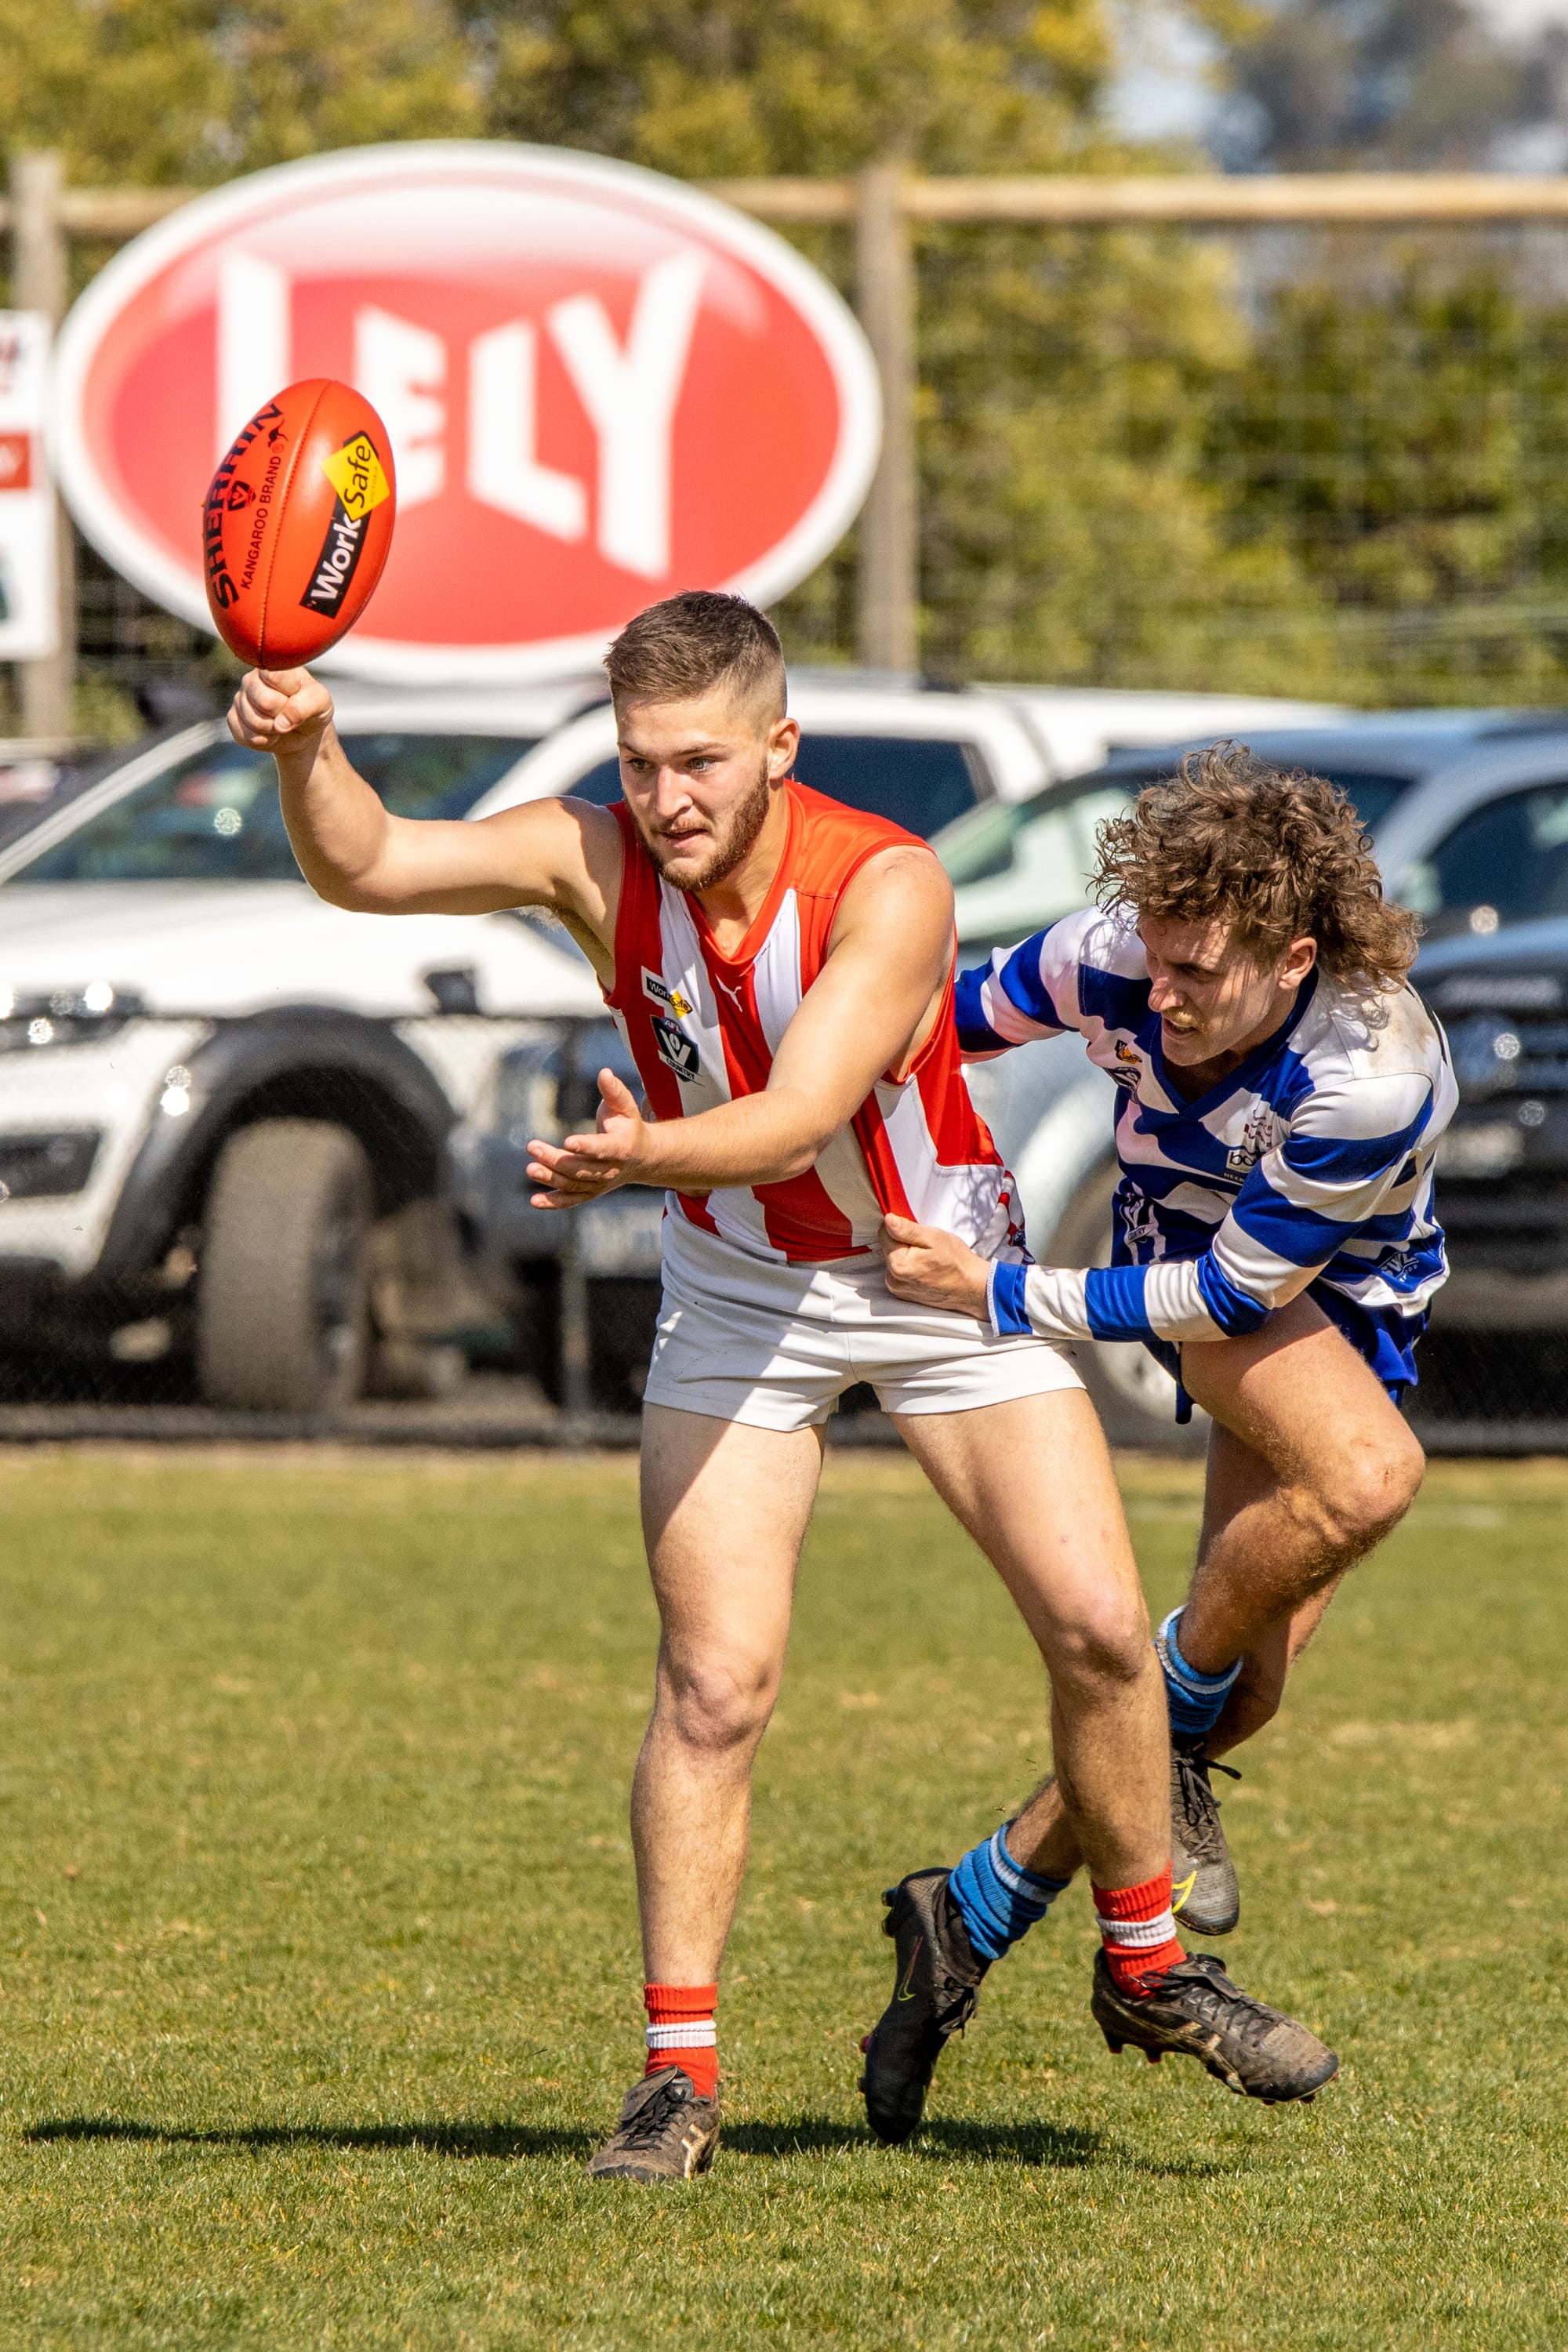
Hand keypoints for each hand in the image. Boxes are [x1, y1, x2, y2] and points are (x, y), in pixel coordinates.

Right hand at [227, 667, 333, 756]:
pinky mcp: (233, 719)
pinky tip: (271, 733)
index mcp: (273, 666)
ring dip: (274, 730)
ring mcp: (240, 698)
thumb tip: (280, 723)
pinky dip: (263, 741)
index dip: (289, 693)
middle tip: (290, 713)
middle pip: (265, 702)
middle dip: (283, 715)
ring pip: (254, 721)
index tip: (297, 693)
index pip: (274, 676)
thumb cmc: (313, 708)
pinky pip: (244, 736)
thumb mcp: (321, 702)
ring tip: (282, 724)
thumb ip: (305, 706)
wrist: (304, 731)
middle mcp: (252, 679)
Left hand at [526, 1068, 651, 1208]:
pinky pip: (571, 1200)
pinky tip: (534, 1201)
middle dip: (556, 1160)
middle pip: (582, 1168)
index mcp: (622, 1148)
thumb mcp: (626, 1107)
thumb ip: (614, 1091)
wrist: (642, 1158)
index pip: (602, 1149)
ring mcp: (600, 1184)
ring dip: (550, 1178)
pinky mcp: (590, 1192)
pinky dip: (553, 1203)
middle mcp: (611, 1170)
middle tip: (532, 1147)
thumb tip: (604, 1072)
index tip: (567, 1142)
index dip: (586, 1147)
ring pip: (573, 1184)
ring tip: (530, 1168)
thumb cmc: (629, 1126)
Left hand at [878, 1213, 990, 1316]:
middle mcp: (893, 1280)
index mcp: (898, 1265)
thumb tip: (888, 1220)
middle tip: (926, 1246)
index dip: (901, 1227)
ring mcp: (897, 1289)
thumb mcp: (934, 1238)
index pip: (884, 1233)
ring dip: (906, 1255)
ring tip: (928, 1258)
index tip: (917, 1232)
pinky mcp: (903, 1294)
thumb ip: (907, 1229)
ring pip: (893, 1259)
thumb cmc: (957, 1263)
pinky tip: (926, 1268)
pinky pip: (899, 1272)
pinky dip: (909, 1267)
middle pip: (888, 1247)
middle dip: (904, 1242)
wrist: (971, 1287)